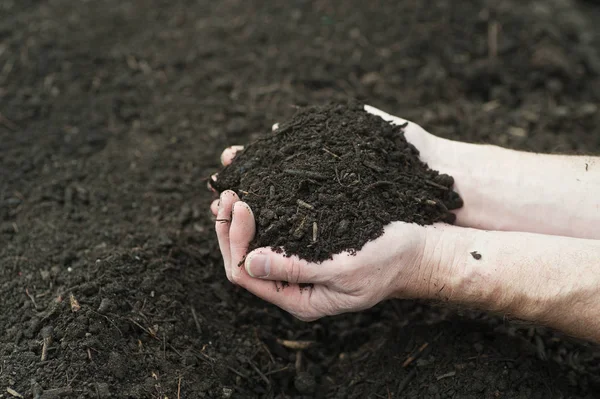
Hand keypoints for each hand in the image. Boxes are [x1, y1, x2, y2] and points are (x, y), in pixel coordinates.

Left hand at [208, 105, 457, 319]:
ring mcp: (299, 265)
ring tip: (232, 181)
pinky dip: (259, 206)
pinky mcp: (308, 245)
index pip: (245, 273)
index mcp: (300, 299)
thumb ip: (297, 270)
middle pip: (242, 257)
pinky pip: (272, 228)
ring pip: (253, 241)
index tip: (241, 204)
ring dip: (239, 214)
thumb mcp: (345, 267)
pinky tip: (255, 184)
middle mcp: (293, 285)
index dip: (235, 239)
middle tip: (228, 190)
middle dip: (230, 225)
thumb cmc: (390, 259)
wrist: (420, 248)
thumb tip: (248, 261)